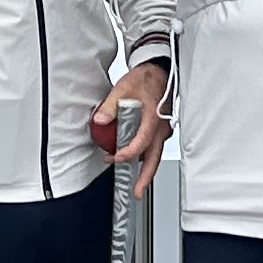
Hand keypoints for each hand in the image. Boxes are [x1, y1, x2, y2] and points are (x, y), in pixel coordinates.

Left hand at [92, 62, 171, 196]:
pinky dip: (144, 155)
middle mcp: (160, 127)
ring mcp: (162, 129)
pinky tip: (133, 157)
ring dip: (142, 166)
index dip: (129, 153)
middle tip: (137, 191)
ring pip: (154, 154)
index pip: (142, 142)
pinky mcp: (160, 129)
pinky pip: (153, 146)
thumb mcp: (124, 87)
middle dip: (145, 177)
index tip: (116, 158)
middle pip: (154, 158)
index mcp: (152, 119)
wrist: (158, 71)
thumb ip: (111, 105)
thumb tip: (101, 120)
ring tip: (130, 178)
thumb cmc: (146, 79)